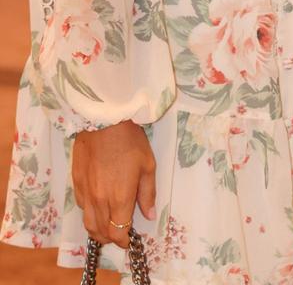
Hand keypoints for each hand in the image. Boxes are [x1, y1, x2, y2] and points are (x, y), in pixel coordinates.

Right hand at [72, 121, 155, 247]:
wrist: (103, 121)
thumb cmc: (130, 141)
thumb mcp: (148, 165)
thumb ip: (148, 193)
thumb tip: (149, 214)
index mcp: (120, 198)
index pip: (118, 232)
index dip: (124, 241)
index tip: (130, 239)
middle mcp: (100, 200)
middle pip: (102, 232)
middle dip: (112, 238)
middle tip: (120, 234)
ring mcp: (85, 192)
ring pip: (88, 223)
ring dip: (98, 230)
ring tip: (107, 227)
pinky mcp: (76, 183)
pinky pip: (81, 207)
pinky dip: (89, 213)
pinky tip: (96, 206)